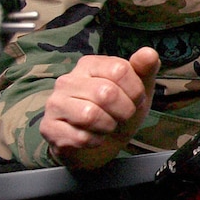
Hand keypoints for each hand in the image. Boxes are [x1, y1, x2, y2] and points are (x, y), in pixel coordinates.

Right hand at [41, 48, 160, 170]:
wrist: (98, 146)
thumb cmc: (116, 112)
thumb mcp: (137, 90)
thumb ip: (144, 70)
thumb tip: (149, 53)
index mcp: (89, 65)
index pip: (120, 69)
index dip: (135, 90)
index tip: (133, 99)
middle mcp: (68, 80)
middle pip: (107, 93)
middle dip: (124, 111)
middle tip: (121, 116)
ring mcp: (55, 103)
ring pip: (91, 115)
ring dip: (108, 126)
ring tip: (106, 126)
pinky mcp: (50, 128)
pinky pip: (81, 137)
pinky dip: (95, 141)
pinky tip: (92, 137)